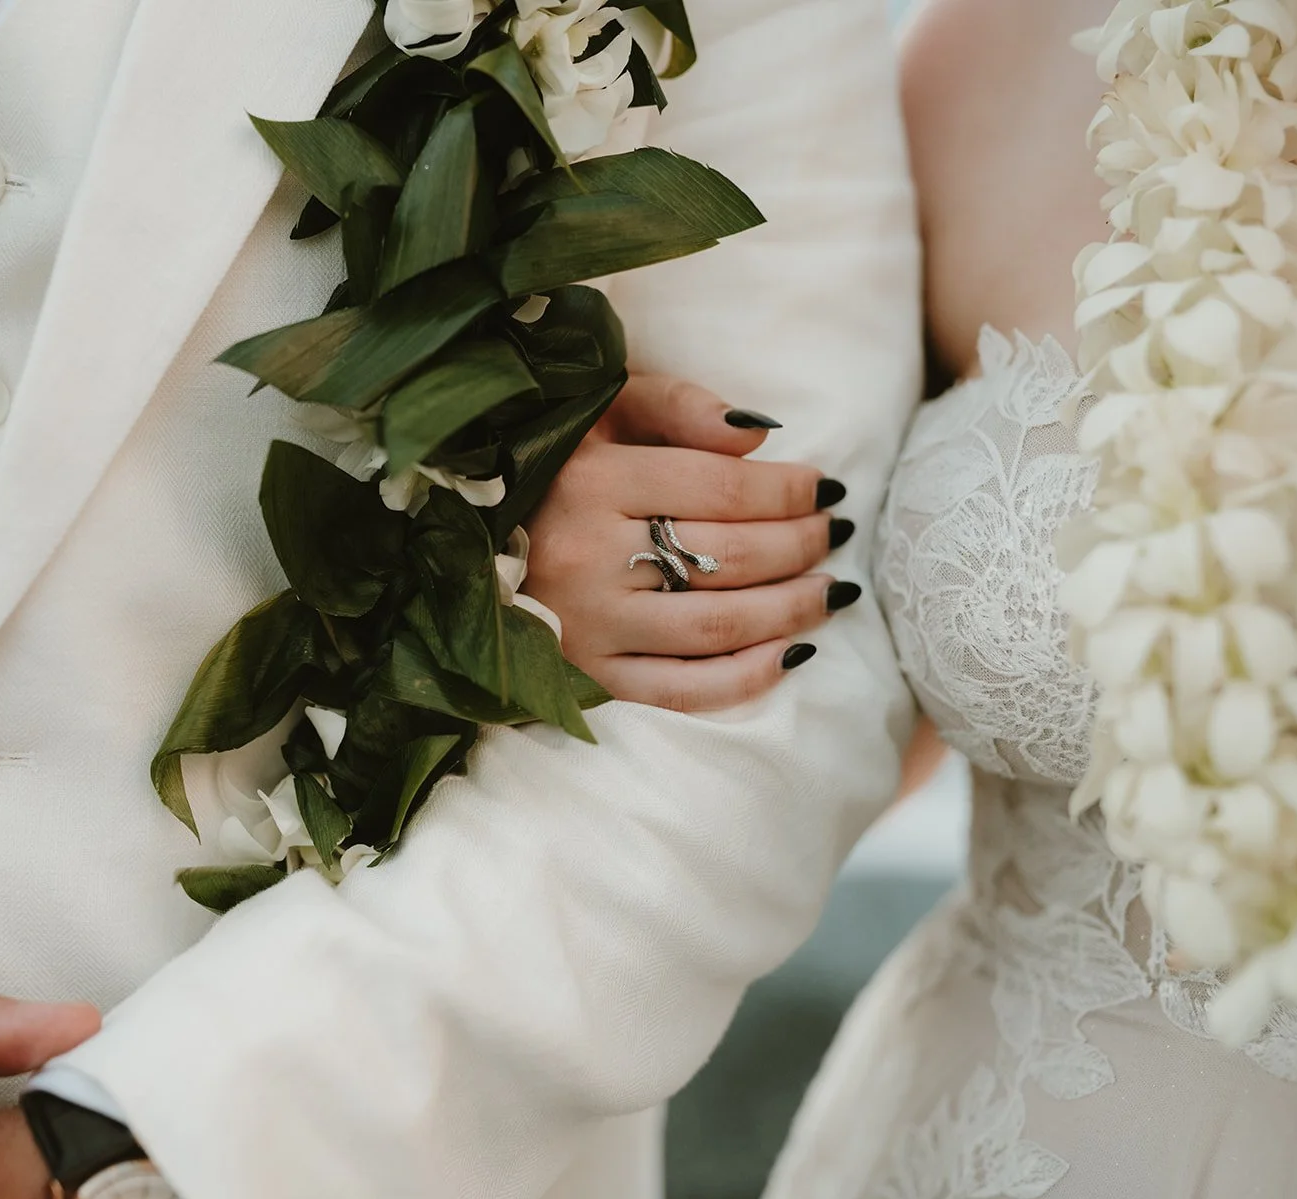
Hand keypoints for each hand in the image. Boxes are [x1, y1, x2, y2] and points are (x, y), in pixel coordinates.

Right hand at [524, 375, 857, 711]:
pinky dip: (748, 678)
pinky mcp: (585, 679)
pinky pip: (683, 691)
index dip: (790, 492)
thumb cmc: (554, 466)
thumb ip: (678, 408)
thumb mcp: (603, 413)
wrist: (462, 541)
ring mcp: (585, 626)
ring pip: (717, 627)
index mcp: (589, 480)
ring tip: (829, 592)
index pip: (721, 490)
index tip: (825, 488)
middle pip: (729, 558)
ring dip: (791, 611)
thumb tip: (760, 436)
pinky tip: (791, 654)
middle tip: (834, 535)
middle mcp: (586, 557)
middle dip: (801, 547)